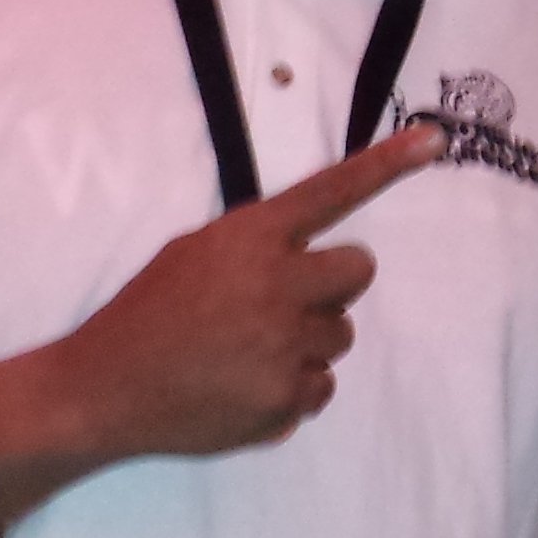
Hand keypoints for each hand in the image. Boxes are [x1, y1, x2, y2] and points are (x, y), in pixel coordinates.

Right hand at [31, 127, 438, 460]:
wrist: (104, 389)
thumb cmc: (149, 312)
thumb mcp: (196, 253)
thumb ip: (256, 245)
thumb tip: (308, 252)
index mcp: (251, 238)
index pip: (330, 192)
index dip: (385, 164)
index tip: (433, 139)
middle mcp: (277, 284)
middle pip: (358, 271)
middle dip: (330, 285)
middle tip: (284, 301)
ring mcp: (286, 344)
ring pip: (341, 335)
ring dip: (308, 340)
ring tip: (249, 350)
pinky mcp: (286, 398)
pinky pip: (321, 387)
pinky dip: (292, 389)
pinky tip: (246, 386)